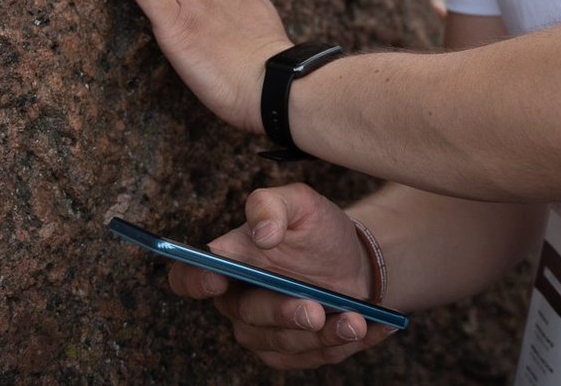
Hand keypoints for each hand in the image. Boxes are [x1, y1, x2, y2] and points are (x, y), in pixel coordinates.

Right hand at [170, 185, 397, 369]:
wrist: (354, 261)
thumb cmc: (317, 231)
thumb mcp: (301, 202)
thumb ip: (272, 205)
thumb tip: (262, 232)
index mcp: (229, 263)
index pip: (189, 276)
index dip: (194, 281)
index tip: (216, 280)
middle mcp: (239, 301)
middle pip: (247, 317)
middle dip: (283, 314)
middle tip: (315, 309)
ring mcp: (264, 333)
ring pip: (283, 343)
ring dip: (321, 335)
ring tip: (354, 319)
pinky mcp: (292, 354)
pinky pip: (313, 357)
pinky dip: (344, 343)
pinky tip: (371, 328)